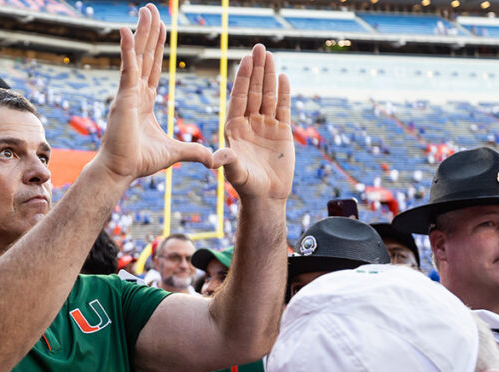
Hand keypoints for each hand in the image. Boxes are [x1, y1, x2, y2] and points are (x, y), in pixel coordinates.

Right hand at [90, 4, 216, 182]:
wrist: (121, 171)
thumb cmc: (140, 162)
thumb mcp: (175, 153)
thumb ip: (194, 152)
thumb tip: (213, 160)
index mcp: (144, 101)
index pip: (152, 68)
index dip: (156, 47)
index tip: (160, 27)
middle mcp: (134, 93)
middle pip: (145, 56)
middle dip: (149, 32)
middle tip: (151, 9)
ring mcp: (128, 93)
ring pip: (137, 56)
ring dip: (142, 32)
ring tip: (146, 10)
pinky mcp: (123, 96)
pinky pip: (128, 67)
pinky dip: (127, 48)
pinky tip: (127, 29)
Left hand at [215, 45, 294, 200]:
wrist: (266, 196)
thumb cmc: (247, 186)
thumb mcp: (235, 172)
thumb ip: (228, 161)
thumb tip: (215, 158)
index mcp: (234, 128)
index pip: (239, 98)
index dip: (243, 79)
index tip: (246, 60)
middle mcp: (249, 123)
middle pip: (254, 91)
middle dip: (256, 70)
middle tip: (259, 48)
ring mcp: (265, 126)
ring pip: (268, 96)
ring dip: (269, 76)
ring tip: (270, 55)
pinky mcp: (281, 132)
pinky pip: (282, 108)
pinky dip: (283, 93)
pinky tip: (282, 77)